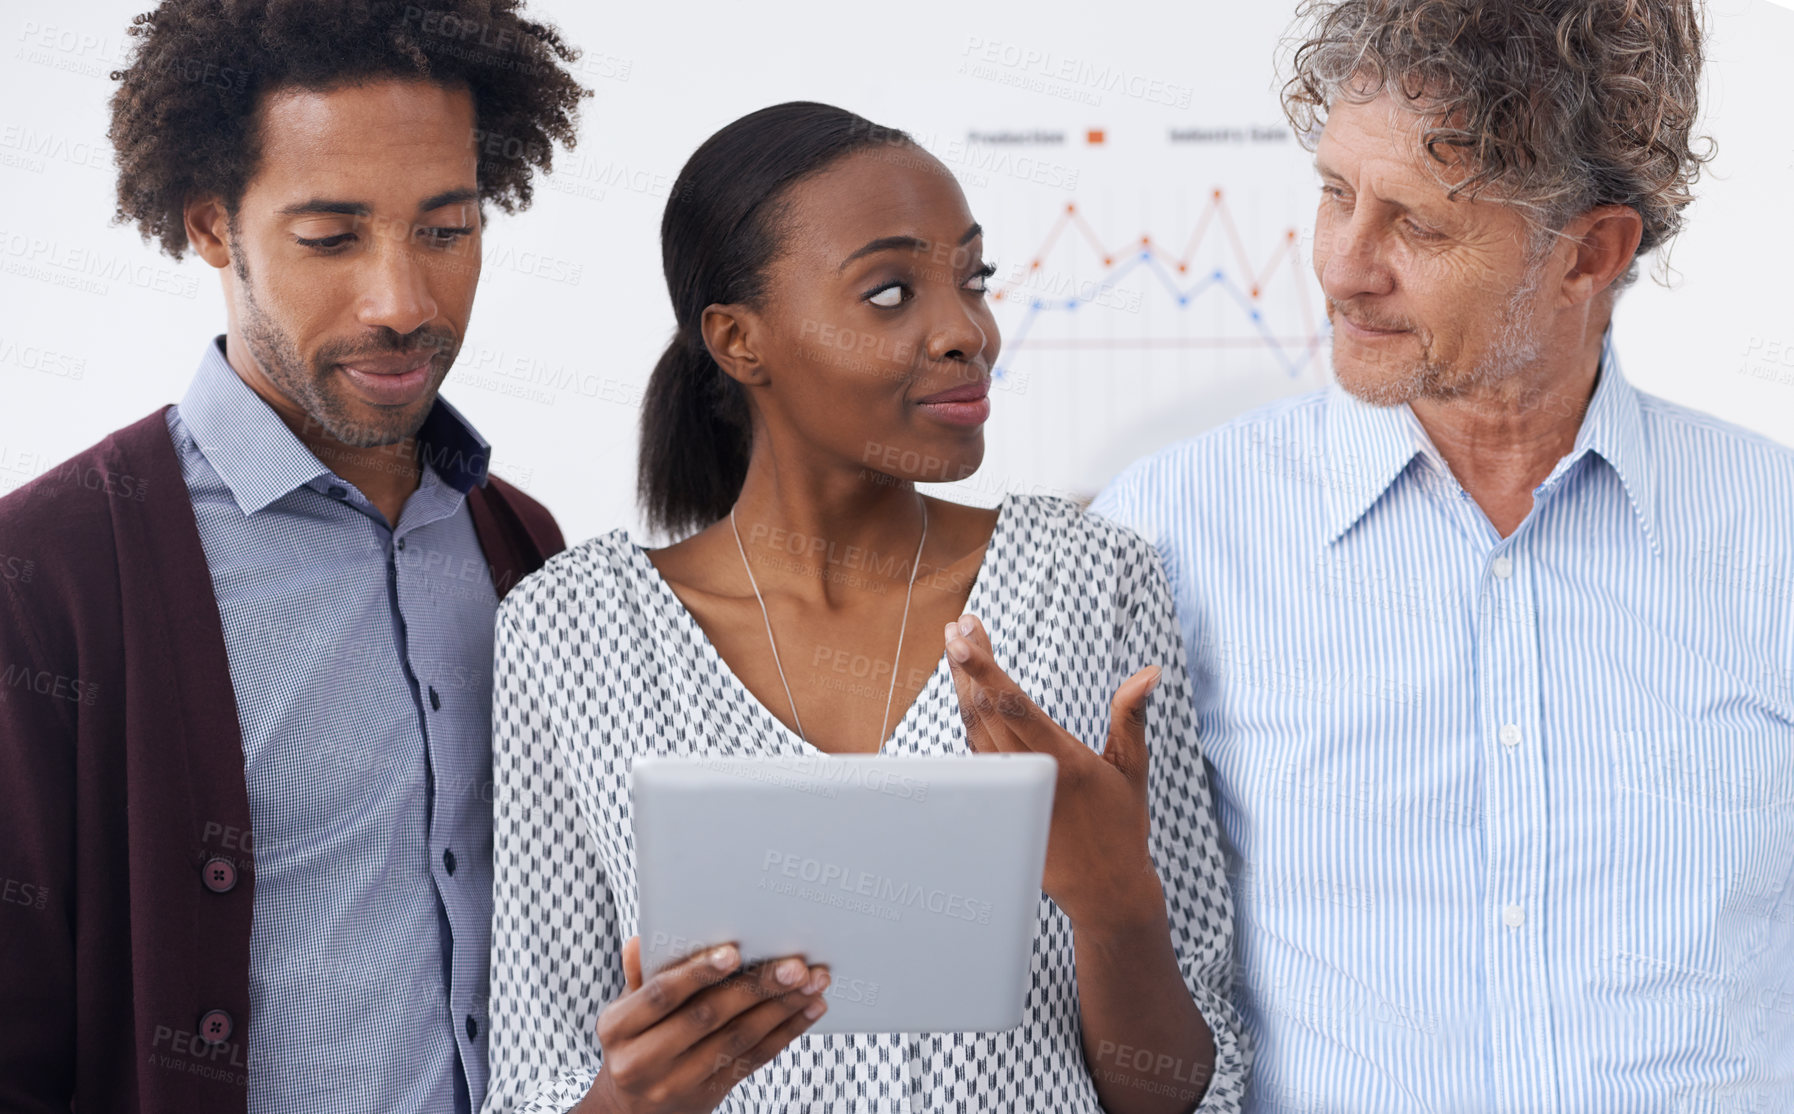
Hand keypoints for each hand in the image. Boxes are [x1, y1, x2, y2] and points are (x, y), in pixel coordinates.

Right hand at [579, 937, 829, 1113]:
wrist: (631, 1110)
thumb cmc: (635, 1041)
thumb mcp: (625, 1011)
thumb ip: (640, 976)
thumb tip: (642, 941)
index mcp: (618, 1028)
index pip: (660, 995)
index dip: (698, 972)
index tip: (735, 951)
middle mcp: (643, 1060)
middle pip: (707, 1017)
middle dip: (756, 987)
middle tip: (794, 964)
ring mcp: (676, 1083)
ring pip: (737, 1040)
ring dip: (781, 1008)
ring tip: (812, 982)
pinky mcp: (708, 1096)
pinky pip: (752, 1060)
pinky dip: (785, 1032)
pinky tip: (808, 1009)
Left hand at [943, 614, 1167, 932]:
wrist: (1103, 890)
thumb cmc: (1122, 826)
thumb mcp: (1132, 768)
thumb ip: (1132, 716)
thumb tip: (1149, 672)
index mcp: (1063, 762)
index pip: (1013, 706)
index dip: (984, 669)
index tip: (964, 637)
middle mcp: (1030, 775)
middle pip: (984, 710)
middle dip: (967, 665)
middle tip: (957, 627)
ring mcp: (1010, 790)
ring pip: (974, 730)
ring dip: (963, 688)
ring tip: (958, 649)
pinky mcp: (999, 802)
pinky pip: (976, 754)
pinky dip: (970, 719)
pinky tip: (968, 696)